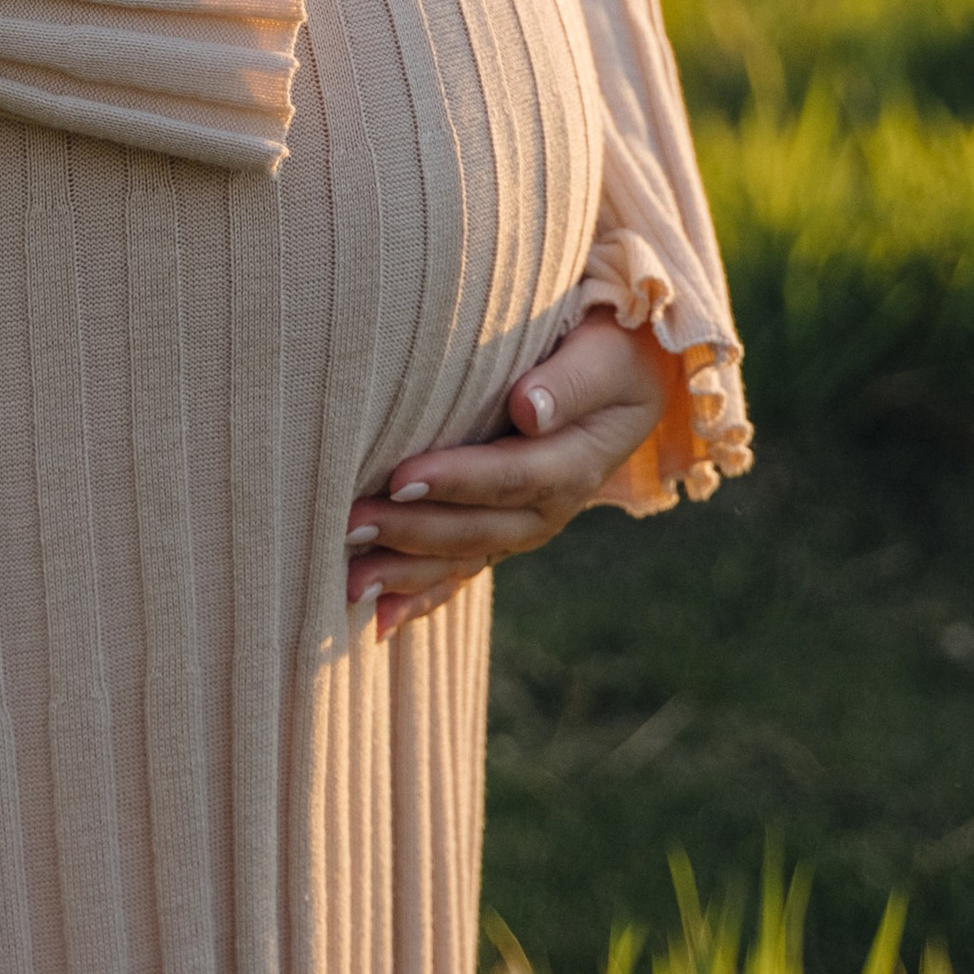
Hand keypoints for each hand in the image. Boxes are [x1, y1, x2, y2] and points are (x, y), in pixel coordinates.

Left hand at [342, 317, 669, 642]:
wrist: (627, 378)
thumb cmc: (611, 352)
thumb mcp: (607, 358)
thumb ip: (569, 383)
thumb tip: (527, 410)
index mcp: (575, 463)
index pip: (511, 477)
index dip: (457, 481)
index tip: (400, 479)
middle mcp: (549, 509)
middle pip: (477, 529)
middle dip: (412, 533)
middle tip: (349, 526)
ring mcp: (524, 527)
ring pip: (463, 558)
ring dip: (405, 573)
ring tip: (347, 581)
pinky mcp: (502, 531)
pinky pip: (463, 572)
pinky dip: (423, 596)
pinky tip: (378, 620)